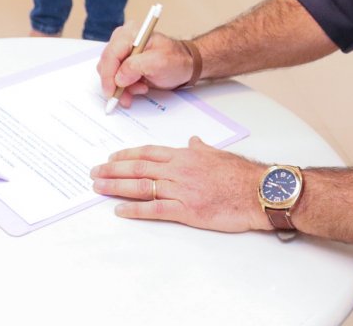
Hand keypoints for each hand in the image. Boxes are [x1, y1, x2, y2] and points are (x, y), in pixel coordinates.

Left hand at [90, 137, 269, 231]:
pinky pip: (155, 209)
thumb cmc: (241, 174)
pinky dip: (135, 210)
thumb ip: (201, 148)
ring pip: (141, 187)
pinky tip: (120, 210)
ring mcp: (182, 190)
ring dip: (116, 187)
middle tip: (94, 172)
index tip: (111, 157)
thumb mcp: (218, 154)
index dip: (127, 155)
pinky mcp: (187, 210)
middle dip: (113, 170)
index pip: (149, 152)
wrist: (258, 191)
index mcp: (185, 155)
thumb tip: (192, 141)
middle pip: (138, 168)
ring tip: (99, 188)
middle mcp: (179, 170)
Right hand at [96, 28, 196, 107]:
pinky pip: (116, 78)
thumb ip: (136, 67)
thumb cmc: (176, 60)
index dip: (108, 75)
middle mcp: (123, 40)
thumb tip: (118, 78)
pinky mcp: (125, 63)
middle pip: (107, 64)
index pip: (111, 54)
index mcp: (131, 33)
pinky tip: (139, 88)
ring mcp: (123, 51)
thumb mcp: (159, 63)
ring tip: (140, 89)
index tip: (111, 92)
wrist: (186, 65)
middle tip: (126, 96)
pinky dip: (125, 88)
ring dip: (122, 87)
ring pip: (110, 74)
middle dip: (116, 83)